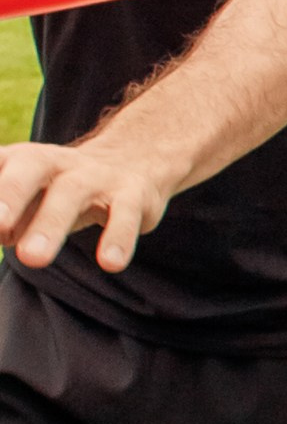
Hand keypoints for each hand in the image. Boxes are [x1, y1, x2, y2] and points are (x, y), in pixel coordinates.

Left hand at [0, 137, 171, 272]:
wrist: (135, 160)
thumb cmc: (60, 189)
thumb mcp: (24, 198)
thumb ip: (2, 222)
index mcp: (21, 161)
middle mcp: (56, 163)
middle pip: (29, 170)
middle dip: (8, 195)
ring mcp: (95, 177)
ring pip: (72, 194)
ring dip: (50, 225)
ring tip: (30, 260)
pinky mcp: (133, 196)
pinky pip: (125, 215)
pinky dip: (118, 238)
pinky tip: (110, 263)